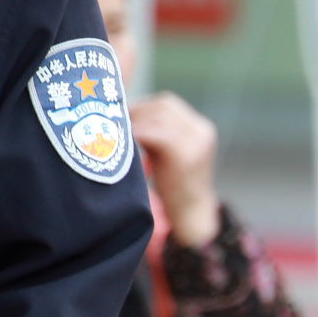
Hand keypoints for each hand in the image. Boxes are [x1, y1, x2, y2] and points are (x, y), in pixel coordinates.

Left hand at [128, 91, 220, 247]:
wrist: (191, 213)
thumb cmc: (173, 183)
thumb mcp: (168, 151)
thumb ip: (155, 132)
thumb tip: (123, 113)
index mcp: (200, 127)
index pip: (167, 103)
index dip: (142, 106)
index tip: (121, 115)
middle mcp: (201, 130)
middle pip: (163, 105)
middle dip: (137, 111)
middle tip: (116, 122)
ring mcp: (196, 141)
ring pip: (158, 117)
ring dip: (136, 122)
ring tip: (120, 133)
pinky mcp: (185, 154)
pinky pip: (156, 133)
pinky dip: (138, 133)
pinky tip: (126, 141)